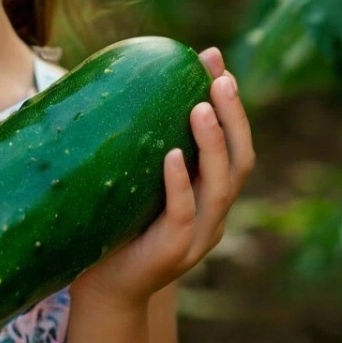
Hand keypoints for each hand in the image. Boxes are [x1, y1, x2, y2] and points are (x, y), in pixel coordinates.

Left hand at [70, 47, 254, 310]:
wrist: (101, 284)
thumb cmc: (114, 220)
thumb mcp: (131, 171)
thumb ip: (137, 135)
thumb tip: (119, 73)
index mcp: (209, 190)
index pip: (232, 140)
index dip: (228, 100)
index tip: (213, 58)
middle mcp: (213, 211)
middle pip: (240, 160)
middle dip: (234, 116)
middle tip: (219, 77)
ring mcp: (199, 235)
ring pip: (221, 186)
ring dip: (213, 144)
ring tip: (200, 107)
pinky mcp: (174, 252)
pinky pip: (185, 215)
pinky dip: (181, 184)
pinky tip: (172, 157)